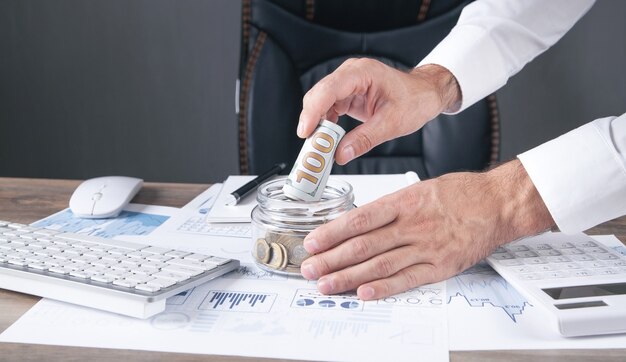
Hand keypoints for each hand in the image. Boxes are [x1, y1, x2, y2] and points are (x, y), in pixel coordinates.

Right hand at [297, 58, 460, 164]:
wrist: (425, 94)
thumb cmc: (415, 99)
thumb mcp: (391, 124)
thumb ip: (364, 139)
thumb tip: (341, 154)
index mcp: (363, 73)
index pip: (329, 89)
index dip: (314, 111)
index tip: (305, 132)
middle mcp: (351, 74)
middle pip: (319, 95)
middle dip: (312, 121)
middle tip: (311, 147)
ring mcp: (347, 84)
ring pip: (320, 103)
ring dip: (317, 125)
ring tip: (318, 147)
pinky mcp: (347, 95)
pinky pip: (328, 109)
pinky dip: (326, 125)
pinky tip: (327, 139)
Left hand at [299, 160, 554, 299]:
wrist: (499, 203)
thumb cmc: (461, 193)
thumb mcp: (420, 188)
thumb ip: (391, 207)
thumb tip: (359, 222)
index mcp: (404, 201)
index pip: (359, 219)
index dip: (332, 233)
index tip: (313, 243)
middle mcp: (412, 225)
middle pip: (363, 245)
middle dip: (332, 259)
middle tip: (310, 269)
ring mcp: (426, 248)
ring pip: (380, 265)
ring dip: (349, 277)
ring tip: (327, 284)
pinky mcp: (440, 266)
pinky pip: (407, 280)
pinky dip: (384, 288)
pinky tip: (363, 292)